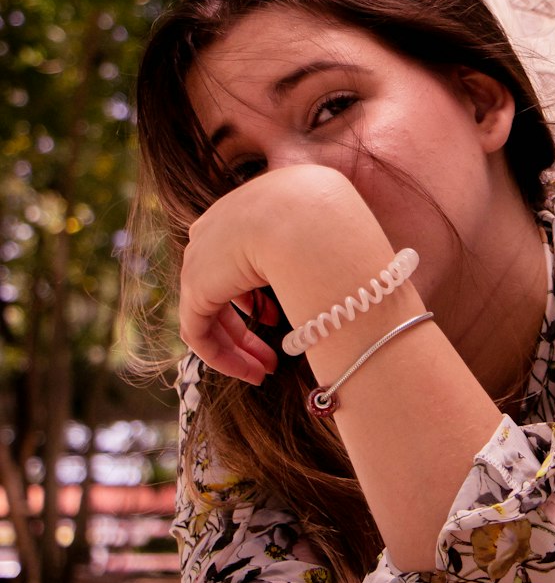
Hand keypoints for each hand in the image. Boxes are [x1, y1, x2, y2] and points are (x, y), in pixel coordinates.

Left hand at [178, 166, 388, 383]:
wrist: (305, 217)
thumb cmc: (329, 221)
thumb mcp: (321, 227)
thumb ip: (314, 246)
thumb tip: (330, 266)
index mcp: (246, 208)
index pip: (240, 256)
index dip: (258, 295)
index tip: (278, 320)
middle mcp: (216, 229)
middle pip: (223, 286)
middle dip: (247, 326)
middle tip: (271, 357)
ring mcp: (201, 258)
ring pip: (211, 313)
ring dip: (238, 347)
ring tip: (264, 372)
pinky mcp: (195, 287)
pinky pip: (200, 331)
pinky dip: (222, 356)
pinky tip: (250, 373)